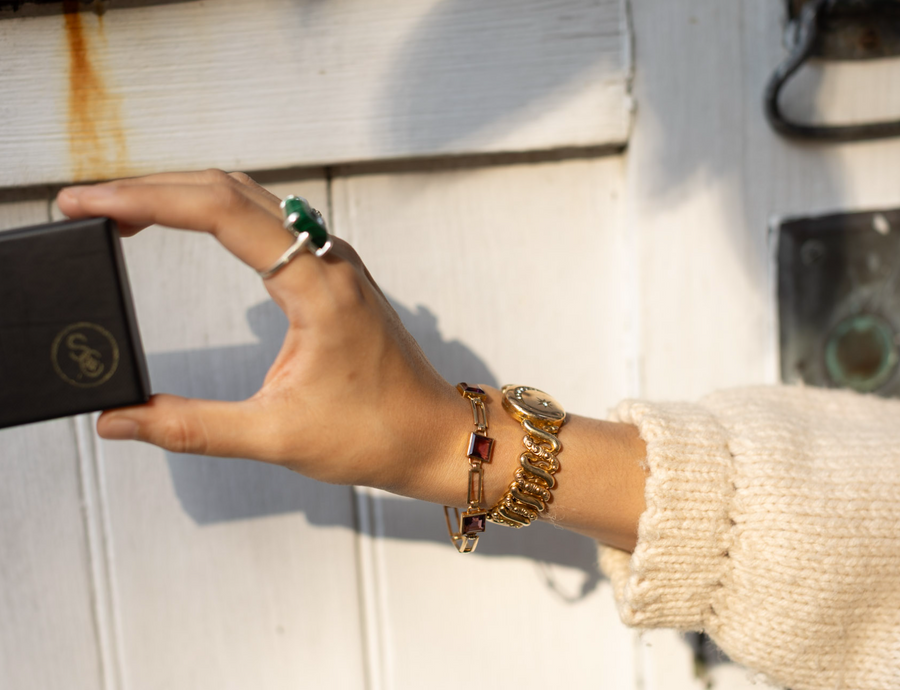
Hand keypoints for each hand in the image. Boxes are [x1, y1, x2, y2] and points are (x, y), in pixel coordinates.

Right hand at [56, 170, 465, 501]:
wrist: (434, 434)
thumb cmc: (375, 434)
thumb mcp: (276, 435)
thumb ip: (191, 427)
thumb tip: (118, 420)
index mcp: (318, 286)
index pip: (220, 212)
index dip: (147, 199)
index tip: (90, 202)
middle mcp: (328, 259)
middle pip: (229, 190)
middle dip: (153, 188)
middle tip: (89, 203)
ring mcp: (333, 261)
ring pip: (251, 199)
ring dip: (185, 194)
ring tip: (123, 208)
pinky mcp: (332, 273)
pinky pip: (269, 219)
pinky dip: (217, 211)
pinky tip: (187, 221)